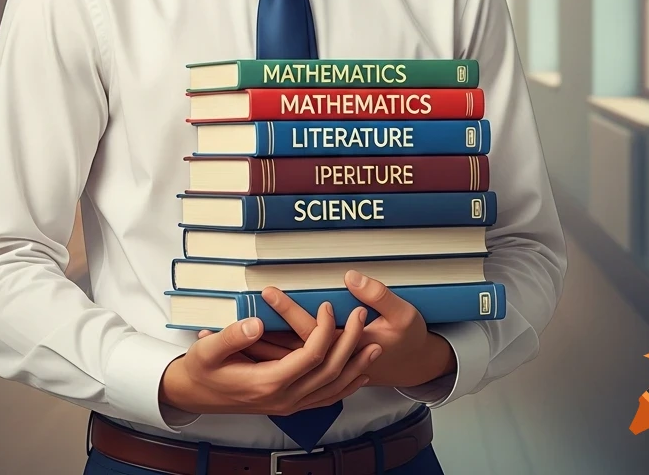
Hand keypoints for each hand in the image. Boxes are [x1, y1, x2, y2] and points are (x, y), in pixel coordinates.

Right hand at [159, 301, 381, 414]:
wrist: (193, 394)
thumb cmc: (201, 369)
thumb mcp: (208, 350)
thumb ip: (232, 336)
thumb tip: (257, 322)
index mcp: (267, 383)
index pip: (310, 357)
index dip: (325, 331)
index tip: (329, 306)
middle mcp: (283, 398)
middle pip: (329, 372)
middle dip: (349, 342)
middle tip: (361, 315)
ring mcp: (288, 404)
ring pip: (332, 389)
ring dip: (355, 366)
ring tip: (375, 345)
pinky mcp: (289, 404)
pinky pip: (325, 398)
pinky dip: (346, 386)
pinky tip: (358, 374)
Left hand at [237, 271, 454, 388]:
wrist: (418, 362)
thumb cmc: (411, 336)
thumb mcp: (404, 313)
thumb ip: (379, 294)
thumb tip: (350, 276)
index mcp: (348, 350)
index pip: (309, 333)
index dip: (287, 311)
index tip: (267, 290)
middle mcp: (333, 366)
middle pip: (289, 351)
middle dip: (262, 331)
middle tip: (233, 310)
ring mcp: (328, 371)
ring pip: (287, 364)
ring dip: (261, 350)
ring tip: (230, 332)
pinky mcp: (326, 369)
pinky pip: (293, 369)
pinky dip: (274, 358)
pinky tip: (255, 344)